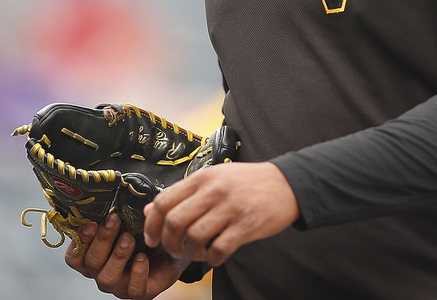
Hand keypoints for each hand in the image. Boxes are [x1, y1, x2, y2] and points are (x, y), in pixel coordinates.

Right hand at [65, 213, 190, 298]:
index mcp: (94, 256)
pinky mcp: (140, 292)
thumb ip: (120, 211)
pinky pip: (134, 289)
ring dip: (117, 256)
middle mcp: (102, 272)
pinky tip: (143, 257)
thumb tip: (115, 199)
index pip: (75, 256)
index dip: (80, 241)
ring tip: (129, 238)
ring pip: (107, 278)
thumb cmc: (146, 232)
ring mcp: (120, 285)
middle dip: (102, 240)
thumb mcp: (131, 218)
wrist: (173, 246)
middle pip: (91, 263)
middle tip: (114, 220)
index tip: (92, 222)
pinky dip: (137, 272)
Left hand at [142, 161, 299, 265]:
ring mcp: (230, 207)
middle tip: (175, 249)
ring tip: (198, 252)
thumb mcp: (214, 178)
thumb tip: (151, 209)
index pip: (164, 200)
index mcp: (202, 177)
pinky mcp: (246, 225)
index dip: (152, 224)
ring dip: (192, 252)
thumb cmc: (246, 182)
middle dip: (169, 242)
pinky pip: (219, 249)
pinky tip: (215, 255)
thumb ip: (184, 193)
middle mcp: (213, 190)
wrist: (286, 184)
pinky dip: (212, 258)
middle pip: (175, 221)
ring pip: (195, 237)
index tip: (152, 237)